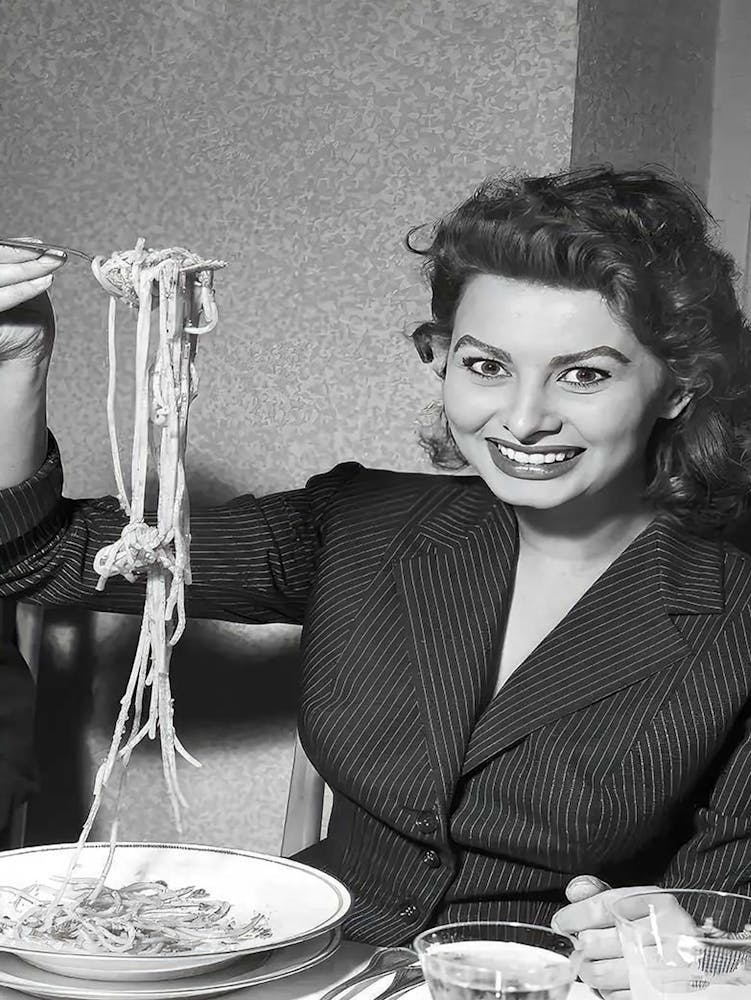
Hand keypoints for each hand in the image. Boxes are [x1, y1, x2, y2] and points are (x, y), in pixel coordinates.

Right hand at [0, 244, 65, 363]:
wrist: (25, 353)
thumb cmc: (24, 323)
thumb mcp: (24, 288)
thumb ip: (22, 268)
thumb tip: (35, 247)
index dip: (16, 247)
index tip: (39, 245)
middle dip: (25, 254)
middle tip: (51, 253)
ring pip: (0, 275)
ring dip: (29, 268)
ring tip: (52, 265)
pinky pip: (2, 298)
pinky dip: (24, 288)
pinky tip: (44, 282)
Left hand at [552, 876, 657, 999]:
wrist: (700, 957)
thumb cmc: (662, 927)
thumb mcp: (638, 901)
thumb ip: (602, 894)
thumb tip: (575, 891)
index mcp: (657, 904)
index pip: (603, 907)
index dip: (574, 915)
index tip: (562, 922)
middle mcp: (664, 935)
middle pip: (596, 941)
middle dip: (580, 944)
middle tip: (579, 944)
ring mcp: (664, 969)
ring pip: (601, 973)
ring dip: (588, 969)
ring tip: (591, 962)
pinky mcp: (660, 995)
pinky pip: (616, 996)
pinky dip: (606, 989)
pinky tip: (611, 978)